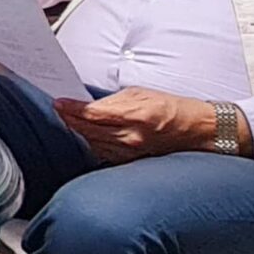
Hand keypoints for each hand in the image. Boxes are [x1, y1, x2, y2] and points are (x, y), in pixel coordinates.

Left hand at [54, 88, 218, 163]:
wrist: (194, 129)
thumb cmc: (169, 107)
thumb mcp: (140, 93)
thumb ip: (112, 100)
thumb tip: (88, 105)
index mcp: (134, 116)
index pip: (92, 114)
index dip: (71, 109)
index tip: (59, 103)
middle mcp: (130, 137)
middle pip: (87, 130)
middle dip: (70, 119)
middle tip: (60, 109)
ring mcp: (129, 152)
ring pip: (92, 142)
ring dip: (79, 130)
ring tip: (70, 119)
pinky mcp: (129, 160)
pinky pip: (102, 152)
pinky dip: (92, 141)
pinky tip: (87, 133)